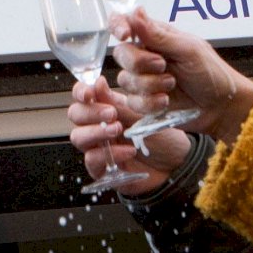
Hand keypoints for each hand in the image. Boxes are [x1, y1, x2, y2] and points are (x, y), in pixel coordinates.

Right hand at [67, 74, 179, 198]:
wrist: (177, 164)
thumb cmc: (161, 137)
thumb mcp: (142, 116)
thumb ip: (117, 102)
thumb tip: (97, 83)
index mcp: (106, 108)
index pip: (82, 96)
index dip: (80, 92)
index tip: (89, 93)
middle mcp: (97, 126)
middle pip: (75, 115)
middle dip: (91, 112)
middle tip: (112, 113)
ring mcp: (97, 148)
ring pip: (78, 137)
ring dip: (96, 131)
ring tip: (119, 130)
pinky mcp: (101, 169)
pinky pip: (92, 159)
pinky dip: (110, 153)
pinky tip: (129, 151)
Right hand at [108, 8, 252, 142]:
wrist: (220, 106)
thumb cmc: (211, 73)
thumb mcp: (188, 49)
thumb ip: (158, 35)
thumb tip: (135, 12)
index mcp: (154, 36)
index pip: (124, 23)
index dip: (118, 26)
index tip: (125, 35)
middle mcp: (145, 55)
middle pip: (121, 54)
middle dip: (141, 63)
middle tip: (163, 65)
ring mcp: (143, 78)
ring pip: (125, 79)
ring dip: (150, 85)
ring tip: (172, 84)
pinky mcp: (143, 101)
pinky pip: (133, 101)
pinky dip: (150, 102)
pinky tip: (166, 100)